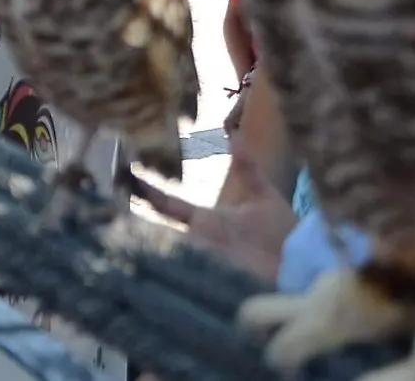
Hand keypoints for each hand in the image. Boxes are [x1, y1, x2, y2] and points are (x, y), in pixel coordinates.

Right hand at [125, 154, 294, 280]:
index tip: (125, 173)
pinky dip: (177, 269)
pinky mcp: (218, 281)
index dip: (147, 191)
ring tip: (121, 226)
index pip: (169, 206)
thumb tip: (233, 134)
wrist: (304, 266)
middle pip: (159, 232)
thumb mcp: (262, 194)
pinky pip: (191, 277)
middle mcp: (200, 242)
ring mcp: (207, 263)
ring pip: (169, 255)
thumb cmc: (282, 233)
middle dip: (132, 221)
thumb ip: (246, 166)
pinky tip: (159, 258)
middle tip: (110, 200)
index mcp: (207, 222)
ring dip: (151, 246)